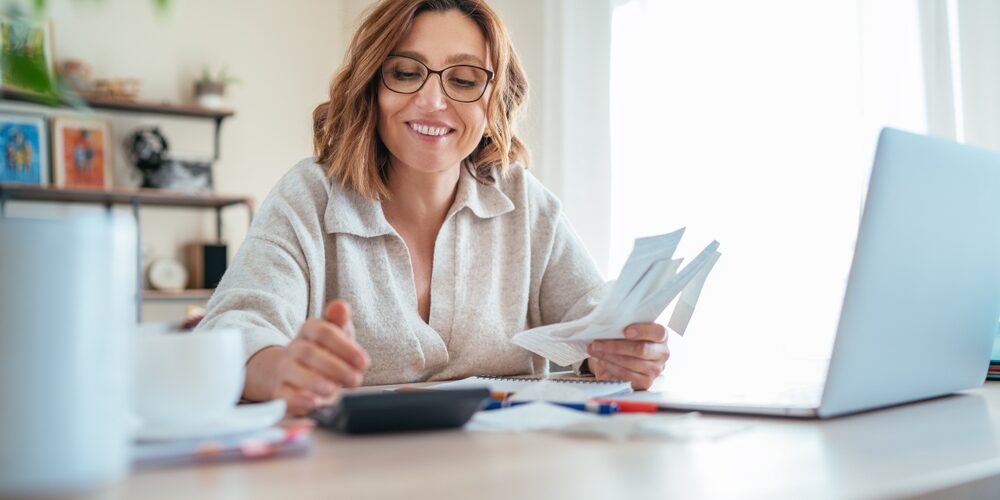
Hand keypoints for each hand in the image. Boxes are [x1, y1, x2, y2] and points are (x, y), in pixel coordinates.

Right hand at [247, 300, 369, 415]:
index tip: (364, 362)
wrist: (288, 370)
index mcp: (310, 330)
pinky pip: (283, 395)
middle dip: (334, 367)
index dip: (345, 347)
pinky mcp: (279, 391)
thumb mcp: (334, 335)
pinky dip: (298, 400)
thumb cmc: (321, 352)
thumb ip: (339, 322)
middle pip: (309, 352)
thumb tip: (340, 306)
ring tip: (332, 390)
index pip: (324, 332)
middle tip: (355, 379)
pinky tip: (313, 403)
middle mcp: (295, 348)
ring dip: (314, 381)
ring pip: (293, 371)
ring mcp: (285, 369)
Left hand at [587, 323, 668, 390]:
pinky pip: (627, 375)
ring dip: (609, 356)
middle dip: (615, 346)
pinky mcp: (646, 382)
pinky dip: (611, 367)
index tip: (625, 331)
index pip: (658, 332)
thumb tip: (607, 324)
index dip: (642, 331)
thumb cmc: (628, 340)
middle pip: (641, 350)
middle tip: (597, 343)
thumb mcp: (629, 329)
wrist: (627, 357)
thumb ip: (625, 325)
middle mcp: (662, 353)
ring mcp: (656, 369)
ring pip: (631, 363)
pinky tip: (602, 361)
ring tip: (595, 350)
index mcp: (662, 336)